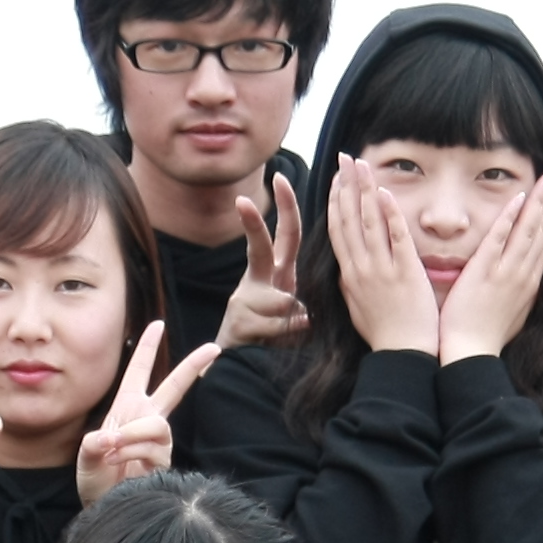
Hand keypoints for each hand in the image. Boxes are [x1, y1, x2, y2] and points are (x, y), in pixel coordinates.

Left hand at [74, 321, 218, 503]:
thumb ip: (94, 443)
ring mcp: (157, 440)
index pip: (139, 371)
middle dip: (193, 366)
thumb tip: (111, 438)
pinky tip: (119, 462)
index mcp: (127, 407)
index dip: (147, 348)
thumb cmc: (96, 479)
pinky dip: (130, 452)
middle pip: (174, 387)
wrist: (104, 506)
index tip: (156, 324)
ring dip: (132, 435)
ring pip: (157, 424)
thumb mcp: (86, 455)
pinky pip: (152, 448)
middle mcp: (146, 418)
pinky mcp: (164, 460)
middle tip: (214, 348)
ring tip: (112, 449)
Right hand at [219, 178, 308, 346]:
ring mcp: (244, 300)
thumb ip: (303, 299)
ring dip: (293, 322)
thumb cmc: (272, 334)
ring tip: (286, 336)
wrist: (237, 365)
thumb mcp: (294, 310)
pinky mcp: (238, 323)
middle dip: (251, 225)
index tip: (280, 177)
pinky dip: (284, 338)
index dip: (286, 206)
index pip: (286, 235)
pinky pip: (274, 327)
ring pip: (280, 301)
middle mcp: (258, 281)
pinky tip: (274, 344)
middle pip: (258, 248)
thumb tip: (306, 313)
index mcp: (277, 273)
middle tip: (242, 201)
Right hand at [323, 157, 441, 357]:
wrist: (402, 356)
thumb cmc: (384, 334)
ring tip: (362, 164)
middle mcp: (361, 268)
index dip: (335, 201)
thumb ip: (353, 284)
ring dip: (363, 190)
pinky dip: (389, 215)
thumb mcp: (358, 307)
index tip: (335, 178)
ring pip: (368, 222)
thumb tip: (347, 268)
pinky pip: (395, 239)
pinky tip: (384, 193)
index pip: (338, 230)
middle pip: (348, 218)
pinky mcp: (405, 274)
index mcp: (350, 274)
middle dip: (345, 185)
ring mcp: (382, 270)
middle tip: (345, 158)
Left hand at [434, 168, 542, 364]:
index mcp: (529, 281)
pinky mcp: (485, 272)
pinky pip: (499, 239)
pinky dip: (510, 218)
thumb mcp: (514, 310)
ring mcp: (506, 272)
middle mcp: (523, 273)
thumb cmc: (487, 335)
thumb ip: (520, 290)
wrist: (472, 353)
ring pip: (529, 230)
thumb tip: (527, 280)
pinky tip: (518, 197)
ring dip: (540, 201)